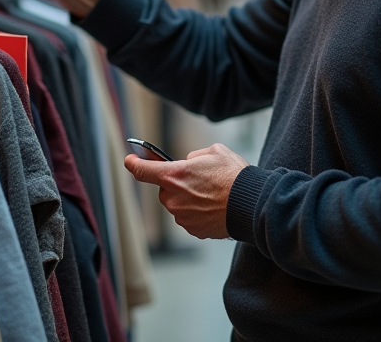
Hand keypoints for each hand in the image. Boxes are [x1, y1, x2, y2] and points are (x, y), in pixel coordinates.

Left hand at [124, 143, 248, 239]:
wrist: (250, 204)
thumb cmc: (234, 176)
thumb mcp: (214, 151)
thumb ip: (194, 156)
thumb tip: (189, 163)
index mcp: (174, 175)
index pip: (143, 170)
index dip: (134, 164)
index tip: (130, 161)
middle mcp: (173, 198)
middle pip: (165, 189)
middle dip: (177, 184)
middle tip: (198, 180)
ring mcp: (182, 216)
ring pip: (178, 204)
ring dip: (189, 199)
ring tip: (212, 194)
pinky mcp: (193, 229)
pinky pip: (189, 217)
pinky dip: (198, 212)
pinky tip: (214, 207)